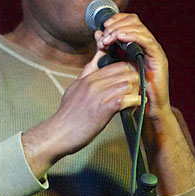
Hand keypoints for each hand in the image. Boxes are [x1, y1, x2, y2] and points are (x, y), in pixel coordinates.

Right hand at [21, 51, 140, 178]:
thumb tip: (94, 62)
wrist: (59, 133)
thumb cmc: (67, 115)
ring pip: (128, 84)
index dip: (127, 73)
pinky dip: (134, 103)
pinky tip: (133, 107)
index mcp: (89, 77)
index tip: (129, 82)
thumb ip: (86, 74)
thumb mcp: (74, 87)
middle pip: (126, 72)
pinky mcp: (104, 110)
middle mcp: (94, 83)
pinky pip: (126, 100)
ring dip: (135, 93)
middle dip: (135, 82)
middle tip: (135, 92)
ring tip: (133, 101)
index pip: (117, 65)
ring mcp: (99, 96)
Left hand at [96, 12, 170, 121]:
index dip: (115, 20)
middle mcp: (146, 44)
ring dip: (121, 30)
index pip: (128, 21)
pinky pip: (146, 41)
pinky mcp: (158, 57)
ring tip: (109, 38)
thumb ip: (107, 50)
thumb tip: (98, 34)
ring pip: (139, 28)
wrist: (145, 108)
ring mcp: (153, 49)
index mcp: (136, 44)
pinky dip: (132, 36)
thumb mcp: (114, 66)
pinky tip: (120, 38)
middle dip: (116, 25)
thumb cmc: (131, 90)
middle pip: (133, 21)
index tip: (102, 27)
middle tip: (104, 35)